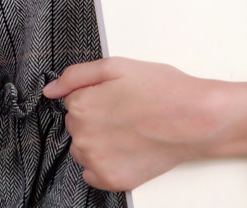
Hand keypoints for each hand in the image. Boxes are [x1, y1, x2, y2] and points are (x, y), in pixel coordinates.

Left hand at [42, 58, 246, 191]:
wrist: (196, 119)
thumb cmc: (164, 90)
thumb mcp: (118, 66)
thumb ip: (77, 75)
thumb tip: (50, 90)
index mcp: (81, 106)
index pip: (72, 101)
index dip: (96, 96)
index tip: (117, 97)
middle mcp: (83, 137)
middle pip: (77, 126)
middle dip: (96, 118)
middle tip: (127, 112)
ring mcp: (97, 162)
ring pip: (84, 150)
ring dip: (99, 142)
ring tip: (130, 131)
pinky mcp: (111, 180)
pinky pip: (93, 173)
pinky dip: (106, 163)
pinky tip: (128, 150)